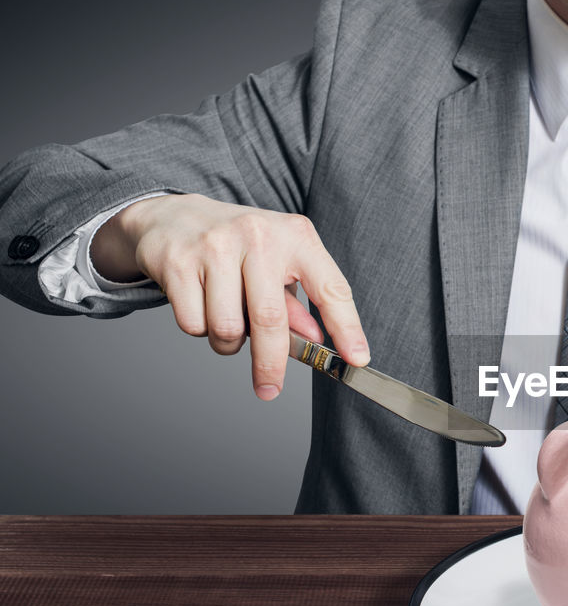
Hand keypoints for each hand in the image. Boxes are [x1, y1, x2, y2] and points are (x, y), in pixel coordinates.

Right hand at [92, 193, 368, 399]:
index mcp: (295, 236)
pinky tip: (199, 303)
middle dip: (271, 364)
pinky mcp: (179, 263)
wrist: (172, 216)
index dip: (346, 328)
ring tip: (226, 318)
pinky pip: (193, 324)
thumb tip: (313, 340)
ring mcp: (216, 247)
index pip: (331, 289)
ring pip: (228, 329)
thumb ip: (296, 303)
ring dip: (228, 342)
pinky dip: (198, 328)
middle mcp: (258, 237)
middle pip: (271, 320)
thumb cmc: (238, 245)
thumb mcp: (277, 264)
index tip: (356, 360)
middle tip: (269, 389)